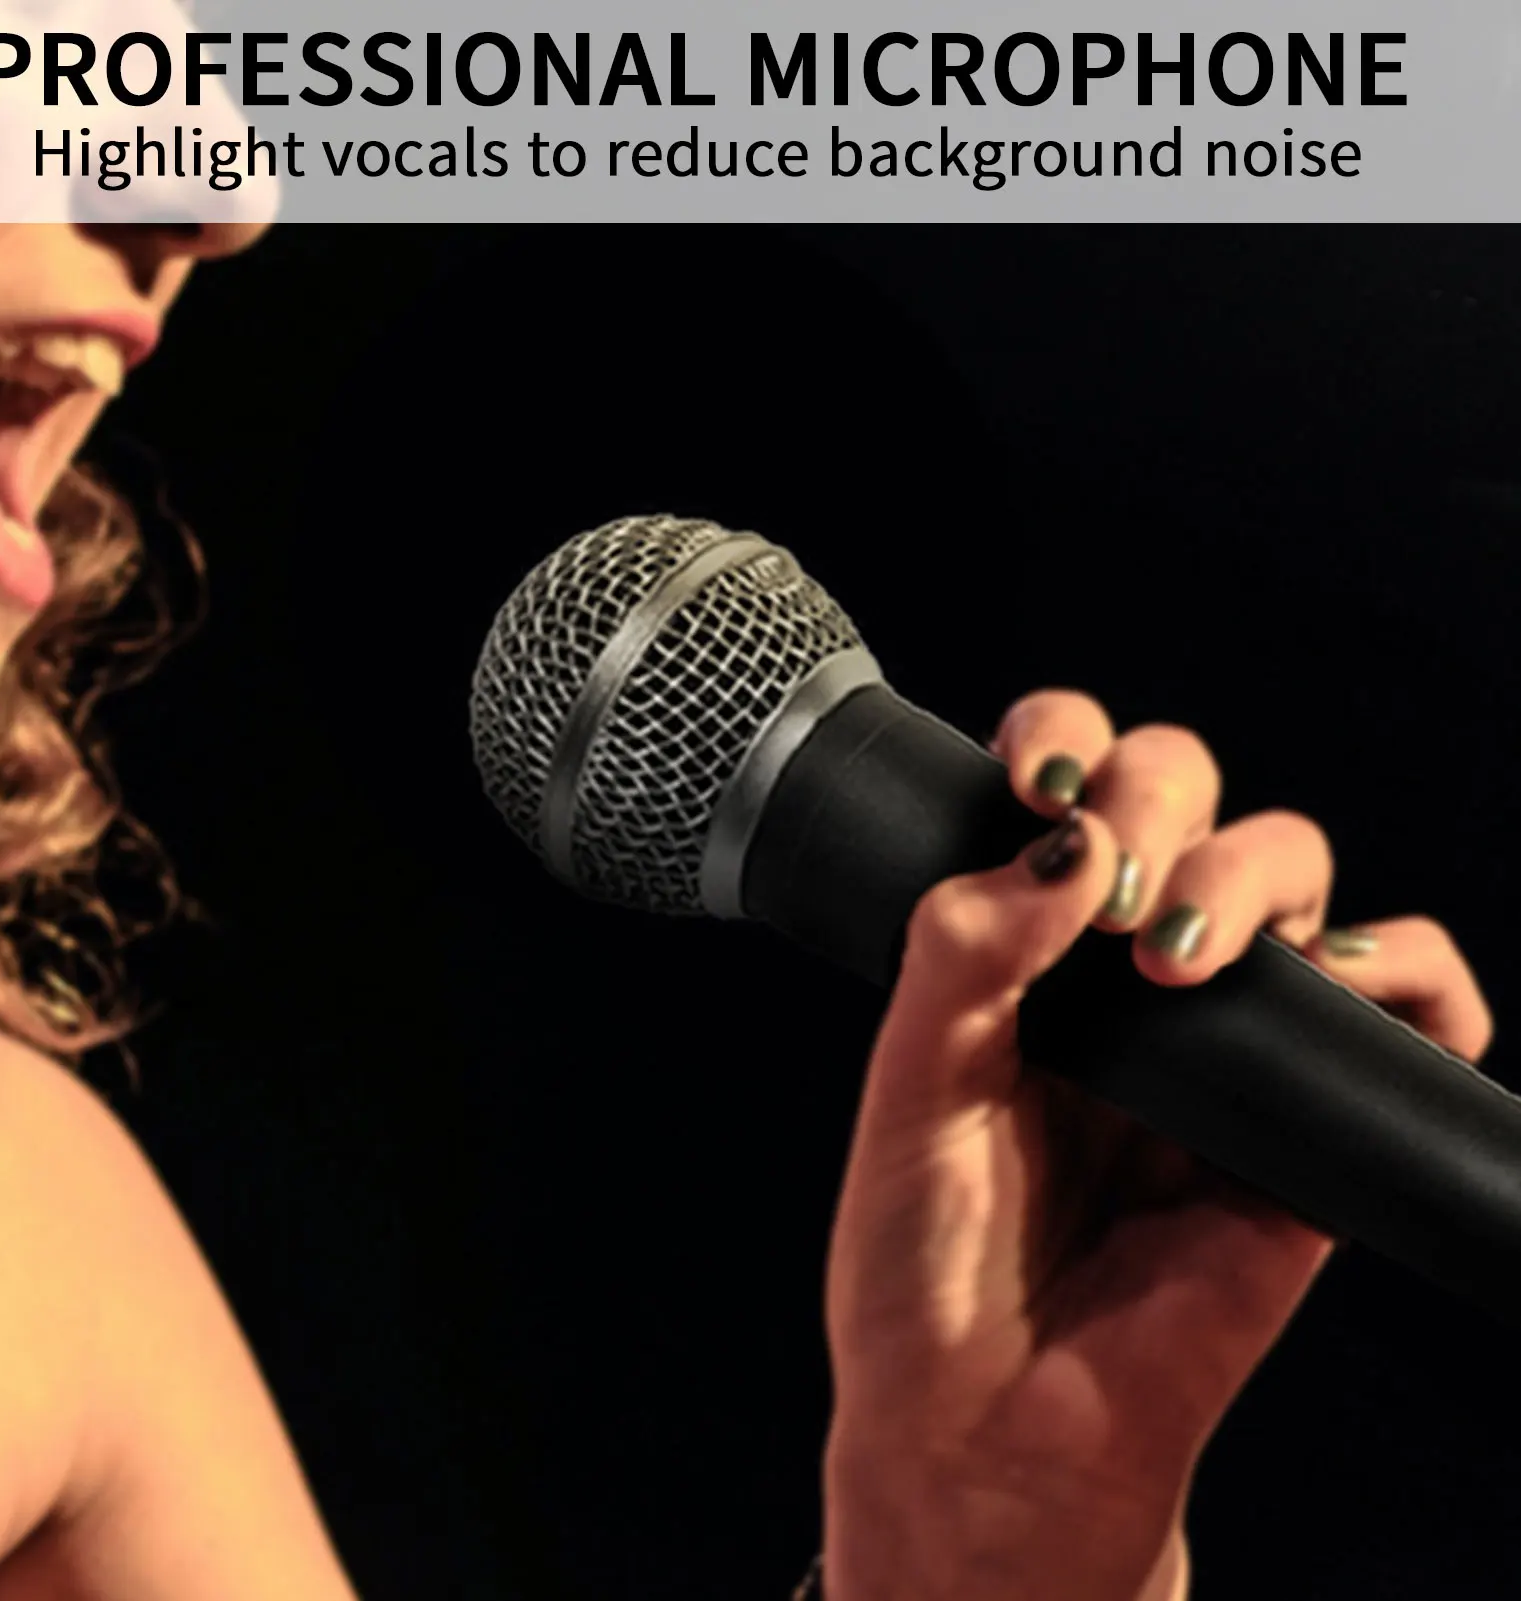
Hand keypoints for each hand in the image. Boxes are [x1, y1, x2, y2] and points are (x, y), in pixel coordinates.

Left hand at [820, 691, 1491, 1600]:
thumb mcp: (907, 1091)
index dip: (1064, 739)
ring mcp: (1222, 1038)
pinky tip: (1334, 980)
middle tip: (1111, 892)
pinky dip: (1408, 968)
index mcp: (1022, 950)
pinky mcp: (1306, 1120)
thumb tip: (1065, 847)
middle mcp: (1123, 974)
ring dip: (1256, 872)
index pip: (1065, 787)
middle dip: (1159, 794)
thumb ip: (964, 954)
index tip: (1039, 782)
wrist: (990, 1427)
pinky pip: (1409, 1006)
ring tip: (1179, 961)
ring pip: (1297, 869)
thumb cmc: (927, 1268)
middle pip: (1188, 796)